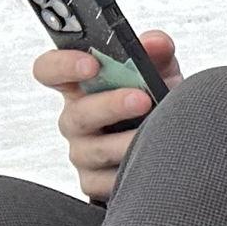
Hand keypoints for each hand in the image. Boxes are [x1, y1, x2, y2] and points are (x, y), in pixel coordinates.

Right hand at [33, 29, 183, 203]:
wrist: (177, 143)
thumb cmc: (156, 101)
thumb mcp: (159, 72)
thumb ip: (156, 52)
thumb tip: (155, 42)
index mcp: (80, 86)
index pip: (49, 70)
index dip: (62, 65)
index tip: (91, 62)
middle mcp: (76, 119)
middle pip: (76, 113)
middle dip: (109, 105)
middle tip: (142, 99)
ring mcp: (82, 152)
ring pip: (95, 150)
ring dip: (127, 142)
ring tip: (157, 133)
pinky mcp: (94, 183)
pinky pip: (107, 182)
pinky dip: (132, 173)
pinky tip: (153, 164)